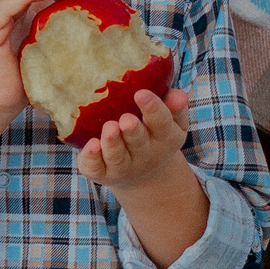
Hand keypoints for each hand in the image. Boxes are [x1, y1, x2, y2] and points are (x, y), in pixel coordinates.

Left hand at [75, 86, 191, 187]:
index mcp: (164, 138)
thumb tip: (178, 94)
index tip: (141, 93)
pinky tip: (91, 145)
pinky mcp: (102, 173)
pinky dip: (92, 158)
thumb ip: (176, 107)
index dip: (153, 109)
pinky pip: (96, 168)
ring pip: (117, 156)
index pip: (162, 123)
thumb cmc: (155, 135)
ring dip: (112, 142)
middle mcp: (144, 154)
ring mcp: (123, 166)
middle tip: (127, 119)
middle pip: (139, 142)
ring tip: (110, 128)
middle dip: (133, 131)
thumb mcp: (173, 123)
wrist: (143, 175)